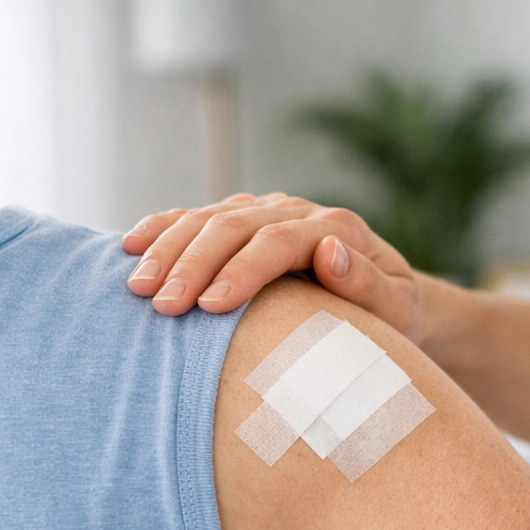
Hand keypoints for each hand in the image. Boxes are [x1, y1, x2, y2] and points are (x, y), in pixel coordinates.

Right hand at [122, 192, 426, 341]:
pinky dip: (164, 228)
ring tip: (138, 286)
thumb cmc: (395, 317)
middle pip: (235, 225)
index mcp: (337, 228)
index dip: (241, 271)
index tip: (209, 307)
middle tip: (162, 305)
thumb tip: (329, 252)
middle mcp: (299, 211)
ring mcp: (270, 212)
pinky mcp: (248, 222)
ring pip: (210, 217)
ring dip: (169, 248)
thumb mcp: (398, 309)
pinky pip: (199, 217)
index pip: (279, 242)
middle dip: (193, 263)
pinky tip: (131, 246)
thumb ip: (370, 285)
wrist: (393, 301)